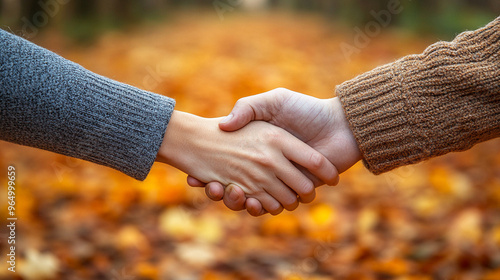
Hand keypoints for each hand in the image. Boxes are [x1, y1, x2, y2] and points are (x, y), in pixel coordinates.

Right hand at [156, 110, 338, 214]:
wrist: (340, 127)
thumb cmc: (307, 110)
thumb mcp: (274, 101)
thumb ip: (248, 107)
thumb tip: (223, 125)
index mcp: (261, 145)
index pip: (229, 161)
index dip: (211, 170)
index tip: (196, 175)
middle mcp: (268, 164)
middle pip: (236, 183)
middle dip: (219, 189)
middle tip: (208, 186)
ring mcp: (280, 179)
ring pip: (250, 197)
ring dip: (234, 201)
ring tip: (225, 192)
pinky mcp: (293, 192)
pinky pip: (270, 206)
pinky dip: (257, 208)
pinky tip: (248, 201)